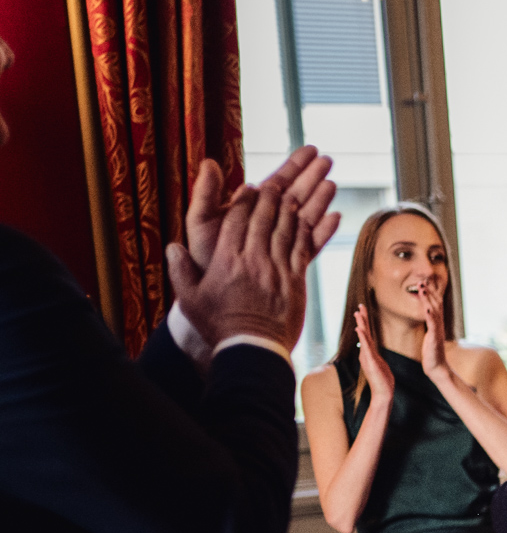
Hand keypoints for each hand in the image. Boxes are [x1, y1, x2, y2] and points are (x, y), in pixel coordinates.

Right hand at [167, 165, 317, 348]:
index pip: (236, 221)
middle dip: (269, 199)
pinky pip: (303, 250)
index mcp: (227, 260)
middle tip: (274, 184)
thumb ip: (180, 270)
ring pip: (285, 231)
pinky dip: (306, 232)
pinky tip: (307, 221)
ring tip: (292, 195)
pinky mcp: (296, 281)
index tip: (248, 187)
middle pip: (263, 220)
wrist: (252, 348)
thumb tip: (172, 246)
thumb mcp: (191, 299)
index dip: (243, 201)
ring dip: (290, 210)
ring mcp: (277, 270)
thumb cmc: (219, 325)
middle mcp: (253, 260)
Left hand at [185, 145, 340, 274]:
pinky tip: (336, 218)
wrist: (217, 303)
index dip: (292, 165)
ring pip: (305, 216)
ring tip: (333, 183)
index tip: (308, 150)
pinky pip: (311, 244)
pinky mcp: (291, 264)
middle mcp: (266, 225)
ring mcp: (279, 244)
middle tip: (328, 159)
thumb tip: (210, 162)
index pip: (274, 183)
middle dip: (311, 176)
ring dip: (320, 199)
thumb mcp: (199, 223)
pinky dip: (323, 231)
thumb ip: (205, 195)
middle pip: (294, 195)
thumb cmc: (204, 261)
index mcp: (247, 211)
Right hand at [354, 305, 393, 401]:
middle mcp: (366, 353)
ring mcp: (367, 357)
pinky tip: (359, 329)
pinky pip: (365, 347)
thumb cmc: (383, 380)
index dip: (365, 322)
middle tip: (360, 306)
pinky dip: (362, 338)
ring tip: (358, 313)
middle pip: (364, 332)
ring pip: (364, 337)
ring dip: (361, 324)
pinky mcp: (370, 362)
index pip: (367, 334)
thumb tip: (372, 351)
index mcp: (369, 353)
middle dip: (362, 319)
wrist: (383, 393)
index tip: (363, 311)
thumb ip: (375, 356)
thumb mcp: (379, 364)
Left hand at [419, 284, 451, 380]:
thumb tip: (427, 315)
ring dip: (428, 299)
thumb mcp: (430, 335)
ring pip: (434, 311)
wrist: (437, 368)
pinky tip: (426, 308)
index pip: (435, 304)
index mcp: (437, 324)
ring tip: (422, 288)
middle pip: (436, 304)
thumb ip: (430, 324)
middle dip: (429, 292)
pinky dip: (430, 316)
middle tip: (423, 280)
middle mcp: (439, 325)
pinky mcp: (435, 338)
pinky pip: (433, 325)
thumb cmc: (432, 353)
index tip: (424, 282)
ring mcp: (438, 331)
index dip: (430, 293)